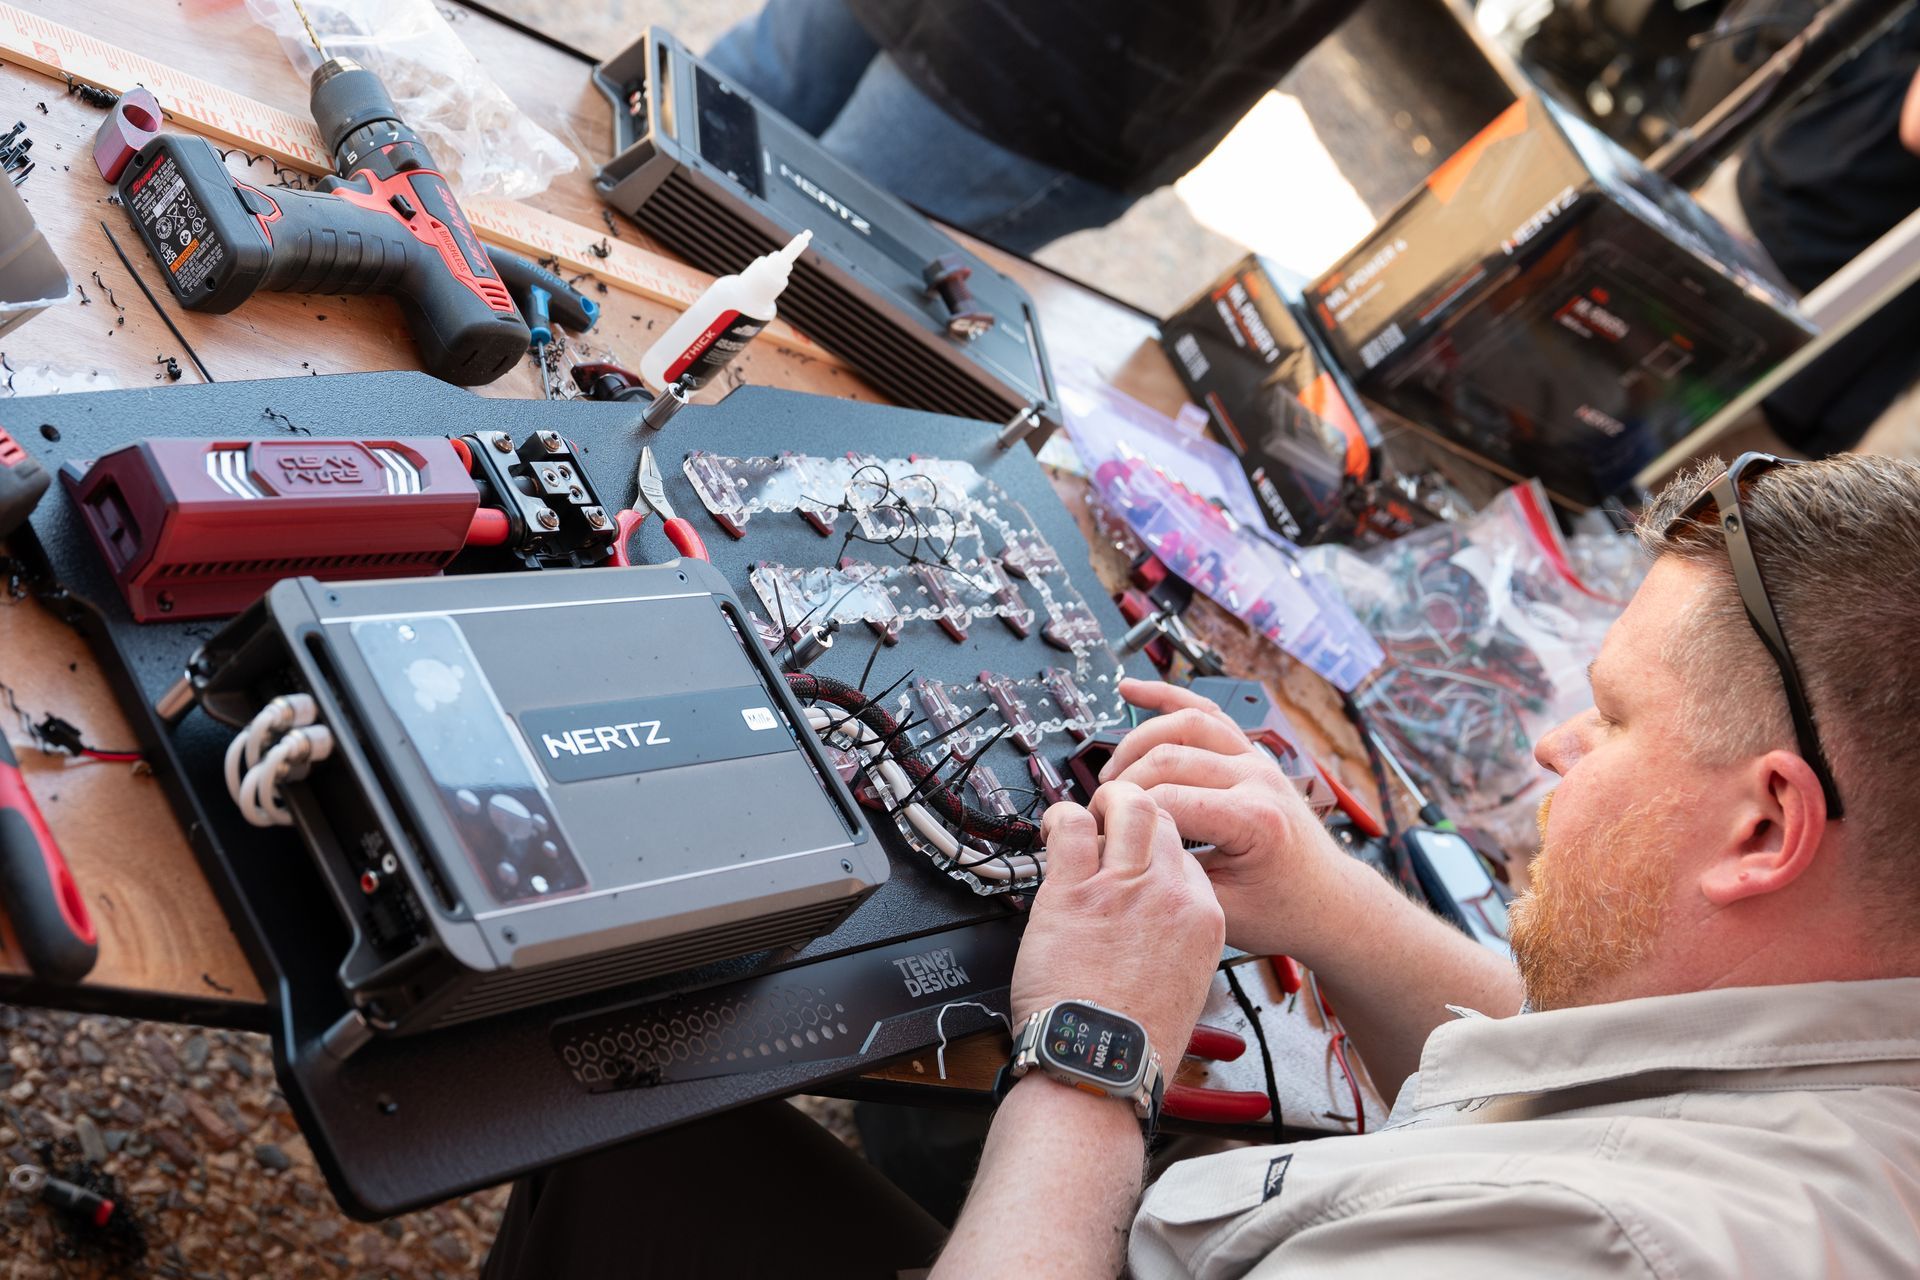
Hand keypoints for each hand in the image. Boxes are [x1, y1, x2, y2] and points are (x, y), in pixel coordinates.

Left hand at [1009, 783, 1224, 1063]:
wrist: (1099, 1061)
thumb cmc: (1135, 1037)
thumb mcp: (1186, 982)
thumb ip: (1175, 937)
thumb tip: (1151, 916)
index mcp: (1204, 916)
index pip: (1186, 851)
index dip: (1158, 846)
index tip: (1138, 852)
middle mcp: (1169, 893)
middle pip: (1161, 818)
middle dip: (1136, 811)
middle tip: (1112, 820)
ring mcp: (1122, 886)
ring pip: (1126, 806)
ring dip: (1106, 802)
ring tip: (1089, 814)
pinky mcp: (1074, 890)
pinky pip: (1070, 826)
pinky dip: (1060, 816)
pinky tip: (1053, 827)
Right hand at [1098, 678, 1350, 958]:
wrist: (1328, 899)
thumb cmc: (1282, 909)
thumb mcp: (1221, 910)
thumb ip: (1170, 879)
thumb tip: (1117, 853)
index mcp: (1253, 820)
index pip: (1166, 801)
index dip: (1125, 816)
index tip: (1102, 833)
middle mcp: (1257, 779)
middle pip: (1170, 758)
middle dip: (1124, 781)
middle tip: (1102, 808)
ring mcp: (1257, 760)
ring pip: (1186, 723)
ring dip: (1139, 739)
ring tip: (1112, 770)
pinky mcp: (1252, 754)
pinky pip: (1207, 713)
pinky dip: (1168, 697)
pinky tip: (1134, 689)